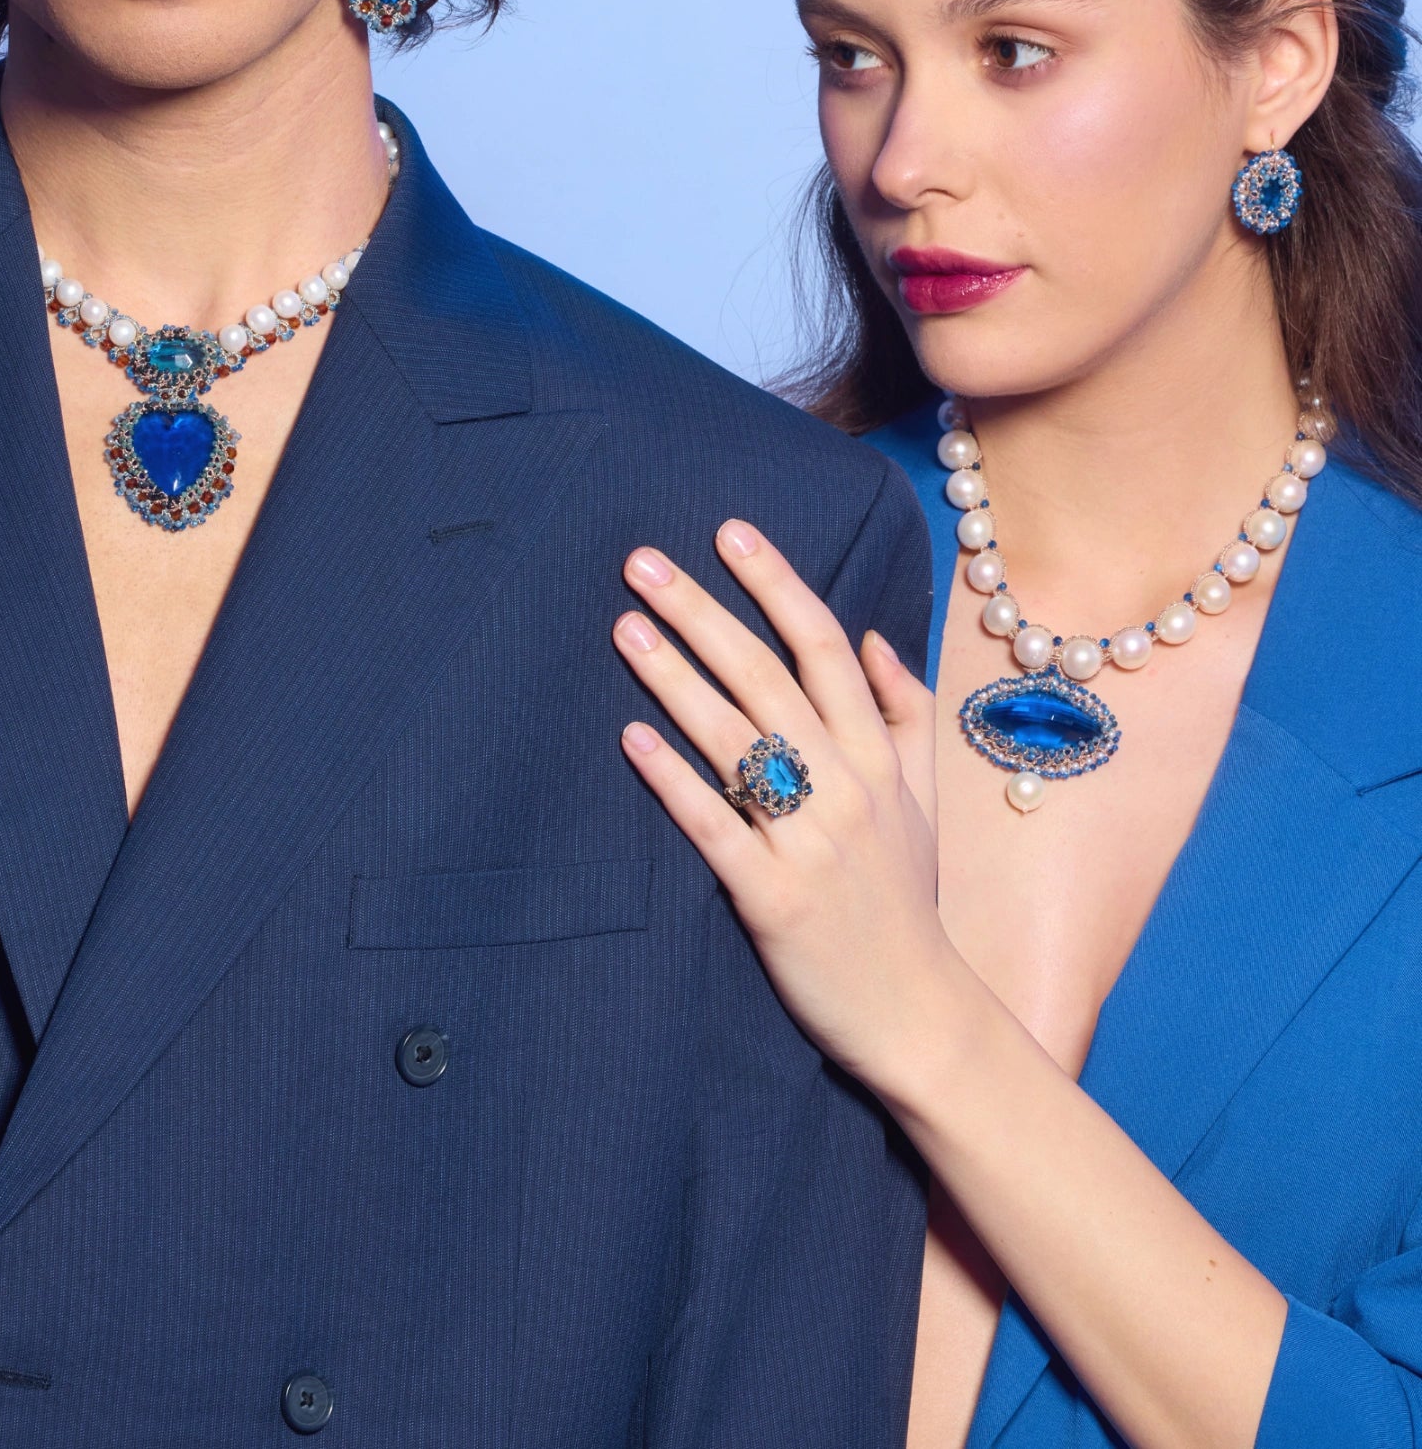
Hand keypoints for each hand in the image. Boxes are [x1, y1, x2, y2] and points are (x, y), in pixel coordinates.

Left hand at [615, 519, 967, 1095]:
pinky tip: (632, 739)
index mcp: (877, 757)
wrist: (923, 1017)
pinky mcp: (775, 899)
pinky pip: (717, 828)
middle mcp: (846, 787)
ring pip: (736, 740)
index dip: (776, 584)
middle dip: (703, 611)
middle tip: (642, 562)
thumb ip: (903, 714)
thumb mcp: (924, 802)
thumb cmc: (908, 904)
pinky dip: (675, 781)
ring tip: (626, 628)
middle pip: (766, 677)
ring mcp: (811, 842)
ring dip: (676, 678)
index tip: (728, 531)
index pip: (825, 645)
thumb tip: (872, 637)